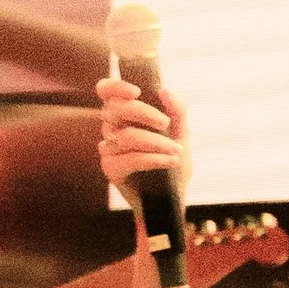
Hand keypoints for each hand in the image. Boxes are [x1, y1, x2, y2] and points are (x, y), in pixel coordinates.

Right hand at [95, 71, 192, 208]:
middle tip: (166, 124)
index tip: (136, 92)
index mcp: (124, 115)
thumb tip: (164, 90)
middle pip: (115, 110)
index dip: (115, 87)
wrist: (171, 200)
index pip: (106, 91)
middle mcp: (112, 129)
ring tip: (177, 151)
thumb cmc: (174, 165)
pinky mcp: (111, 169)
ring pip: (126, 136)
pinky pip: (131, 158)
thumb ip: (178, 112)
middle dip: (144, 113)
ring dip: (156, 142)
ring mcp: (108, 149)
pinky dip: (154, 159)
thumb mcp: (182, 136)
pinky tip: (171, 161)